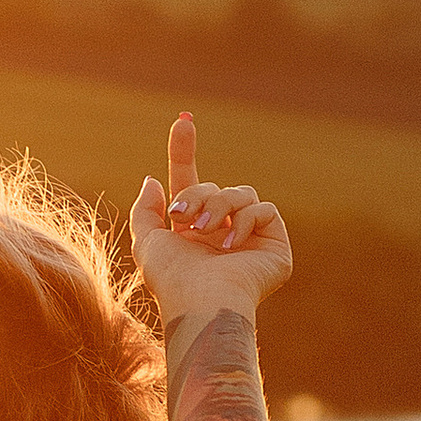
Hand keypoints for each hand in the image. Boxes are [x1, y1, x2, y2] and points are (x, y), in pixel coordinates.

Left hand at [131, 114, 292, 322]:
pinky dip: (246, 221)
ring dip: (219, 207)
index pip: (189, 182)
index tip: (183, 119)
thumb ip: (146, 210)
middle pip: (214, 186)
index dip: (184, 152)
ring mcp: (250, 239)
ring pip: (240, 193)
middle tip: (183, 219)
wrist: (201, 302)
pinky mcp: (275, 246)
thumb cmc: (172, 280)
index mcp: (191, 231)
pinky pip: (264, 209)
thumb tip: (152, 179)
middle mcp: (221, 232)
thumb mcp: (147, 242)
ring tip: (206, 234)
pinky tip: (231, 246)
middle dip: (196, 196)